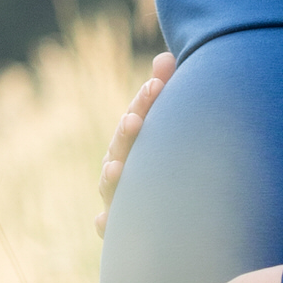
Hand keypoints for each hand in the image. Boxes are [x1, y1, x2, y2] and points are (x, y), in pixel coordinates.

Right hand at [96, 52, 175, 236]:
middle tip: (136, 120)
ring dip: (111, 176)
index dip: (144, 102)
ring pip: (110, 184)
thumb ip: (164, 89)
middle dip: (127, 134)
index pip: (135, 117)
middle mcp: (121, 167)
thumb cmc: (168, 159)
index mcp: (133, 141)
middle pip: (120, 148)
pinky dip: (104, 223)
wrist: (178, 212)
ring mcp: (119, 196)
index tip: (156, 86)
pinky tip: (104, 220)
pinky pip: (108, 226)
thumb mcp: (167, 124)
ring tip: (117, 169)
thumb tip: (165, 56)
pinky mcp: (122, 225)